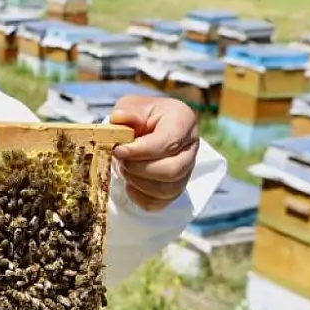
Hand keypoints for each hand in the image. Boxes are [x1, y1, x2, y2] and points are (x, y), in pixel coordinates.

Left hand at [108, 95, 199, 211]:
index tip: (119, 150)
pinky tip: (130, 182)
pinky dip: (138, 196)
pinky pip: (158, 203)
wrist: (143, 129)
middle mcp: (191, 147)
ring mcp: (186, 171)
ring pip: (166, 190)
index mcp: (183, 120)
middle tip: (120, 160)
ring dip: (137, 181)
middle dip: (139, 168)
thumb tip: (119, 118)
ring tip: (124, 167)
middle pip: (172, 170)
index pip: (168, 142)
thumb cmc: (139, 116)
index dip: (141, 150)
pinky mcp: (175, 190)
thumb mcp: (131, 106)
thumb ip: (127, 113)